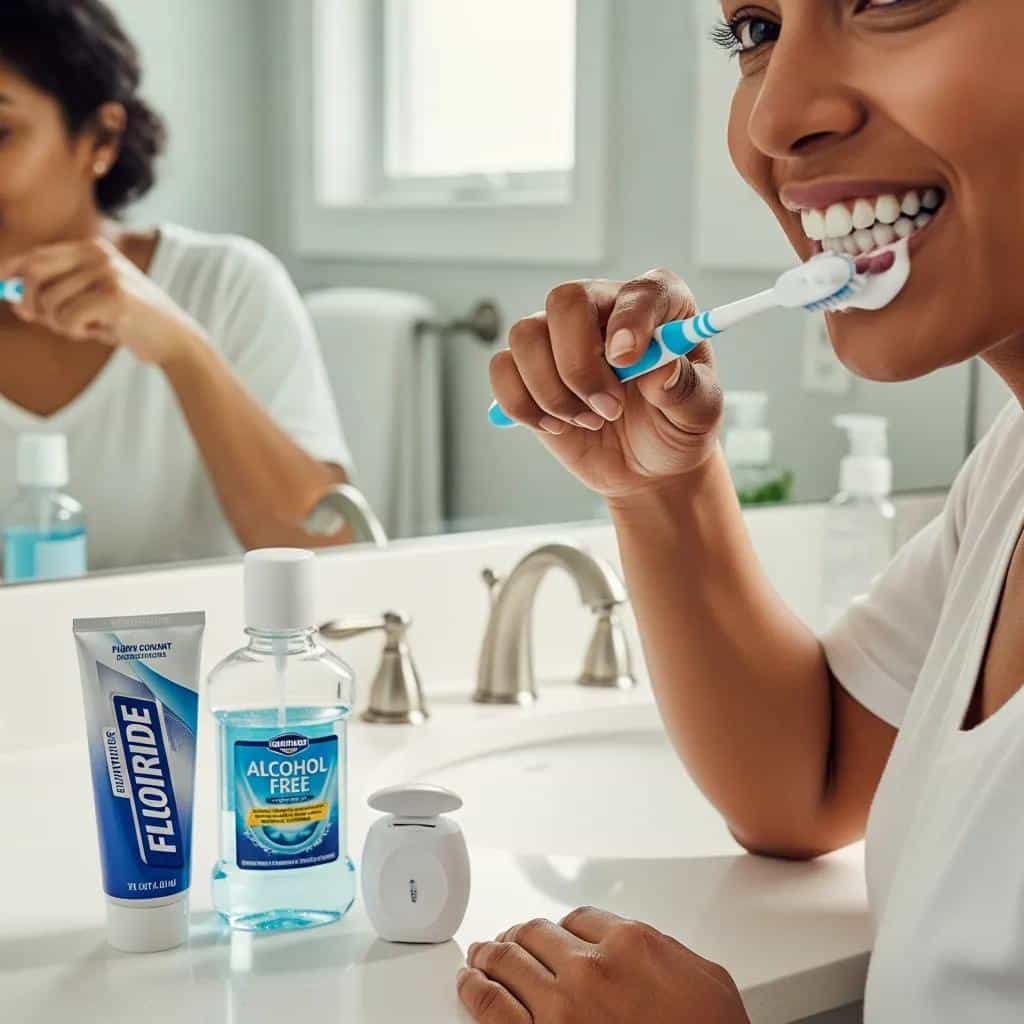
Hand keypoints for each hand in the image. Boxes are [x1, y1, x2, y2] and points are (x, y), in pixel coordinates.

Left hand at [0, 236, 199, 366]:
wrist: (174, 339)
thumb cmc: (129, 322)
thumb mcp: (92, 299)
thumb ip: (57, 292)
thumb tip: (12, 297)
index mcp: (92, 248)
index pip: (35, 255)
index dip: (11, 273)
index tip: (3, 291)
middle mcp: (98, 254)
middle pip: (35, 273)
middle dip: (29, 301)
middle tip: (38, 320)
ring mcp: (108, 273)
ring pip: (51, 302)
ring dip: (59, 324)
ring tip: (84, 329)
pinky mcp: (114, 297)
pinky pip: (68, 318)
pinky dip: (75, 332)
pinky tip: (97, 333)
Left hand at [457, 906, 748, 1023]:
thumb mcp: (707, 979)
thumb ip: (667, 951)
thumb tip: (646, 947)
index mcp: (631, 944)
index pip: (579, 918)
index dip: (562, 926)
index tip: (555, 934)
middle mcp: (590, 968)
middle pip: (537, 933)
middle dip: (520, 935)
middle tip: (508, 939)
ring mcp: (560, 1008)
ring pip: (508, 960)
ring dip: (490, 953)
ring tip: (480, 954)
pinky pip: (490, 1007)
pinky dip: (474, 988)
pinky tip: (470, 982)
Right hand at [490, 270, 722, 499]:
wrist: (648, 467)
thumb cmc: (677, 428)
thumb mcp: (700, 413)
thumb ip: (686, 388)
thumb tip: (660, 368)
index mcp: (657, 305)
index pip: (638, 292)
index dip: (629, 320)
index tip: (627, 361)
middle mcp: (603, 309)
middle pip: (564, 301)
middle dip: (578, 364)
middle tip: (609, 409)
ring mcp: (561, 337)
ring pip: (525, 336)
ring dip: (553, 392)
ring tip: (590, 421)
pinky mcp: (529, 369)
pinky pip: (502, 371)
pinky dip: (524, 406)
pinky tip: (559, 425)